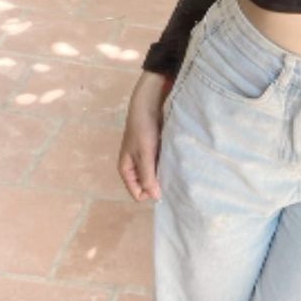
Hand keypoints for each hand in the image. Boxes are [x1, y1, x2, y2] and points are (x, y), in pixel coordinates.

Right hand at [118, 71, 167, 201]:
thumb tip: (154, 197)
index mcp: (126, 170)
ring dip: (163, 173)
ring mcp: (144, 159)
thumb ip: (148, 176)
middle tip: (171, 176)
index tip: (164, 184)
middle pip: (146, 186)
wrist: (149, 104)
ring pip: (154, 175)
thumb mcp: (145, 154)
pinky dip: (166, 164)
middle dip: (158, 183)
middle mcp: (134, 167)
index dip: (150, 192)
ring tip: (174, 166)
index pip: (137, 193)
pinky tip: (174, 159)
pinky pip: (160, 164)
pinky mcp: (154, 150)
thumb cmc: (144, 129)